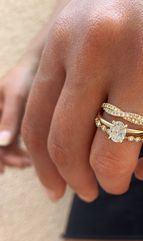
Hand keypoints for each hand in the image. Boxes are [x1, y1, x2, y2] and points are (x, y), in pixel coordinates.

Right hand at [0, 57, 36, 171]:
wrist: (38, 67)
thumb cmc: (27, 78)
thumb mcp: (17, 97)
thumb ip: (9, 119)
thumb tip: (1, 144)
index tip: (3, 170)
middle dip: (6, 158)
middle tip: (25, 164)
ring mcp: (0, 121)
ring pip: (2, 146)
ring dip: (13, 157)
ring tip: (30, 162)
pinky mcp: (11, 123)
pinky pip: (10, 143)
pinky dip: (18, 152)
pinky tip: (29, 158)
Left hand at [22, 0, 142, 200]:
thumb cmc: (134, 8)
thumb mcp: (87, 30)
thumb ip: (67, 78)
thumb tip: (60, 146)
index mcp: (66, 38)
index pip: (38, 124)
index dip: (45, 169)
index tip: (57, 189)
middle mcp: (102, 46)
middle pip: (70, 145)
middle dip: (80, 182)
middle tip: (92, 190)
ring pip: (115, 153)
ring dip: (115, 180)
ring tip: (121, 179)